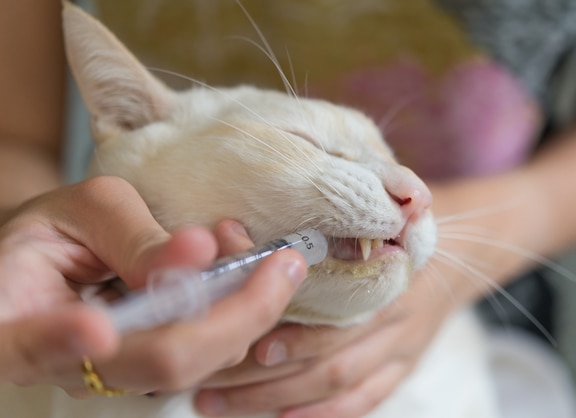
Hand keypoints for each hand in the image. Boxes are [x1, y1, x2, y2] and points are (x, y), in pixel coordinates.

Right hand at [0, 176, 305, 397]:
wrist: (52, 262)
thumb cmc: (56, 231)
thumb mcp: (82, 211)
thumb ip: (131, 236)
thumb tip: (198, 250)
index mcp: (17, 328)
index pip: (36, 348)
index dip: (69, 340)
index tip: (100, 322)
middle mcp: (76, 367)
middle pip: (163, 363)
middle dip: (240, 312)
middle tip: (286, 262)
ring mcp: (122, 374)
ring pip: (200, 363)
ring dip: (248, 307)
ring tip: (266, 255)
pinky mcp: (154, 367)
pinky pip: (211, 354)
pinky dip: (242, 312)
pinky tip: (252, 272)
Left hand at [194, 227, 455, 417]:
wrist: (457, 260)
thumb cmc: (399, 234)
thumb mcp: (379, 219)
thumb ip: (325, 227)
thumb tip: (241, 227)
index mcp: (387, 276)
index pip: (339, 316)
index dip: (298, 335)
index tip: (249, 343)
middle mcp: (396, 319)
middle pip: (329, 361)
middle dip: (265, 378)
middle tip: (207, 384)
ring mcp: (402, 349)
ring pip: (338, 386)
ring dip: (277, 400)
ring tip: (219, 404)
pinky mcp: (403, 368)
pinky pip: (365, 400)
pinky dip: (324, 414)